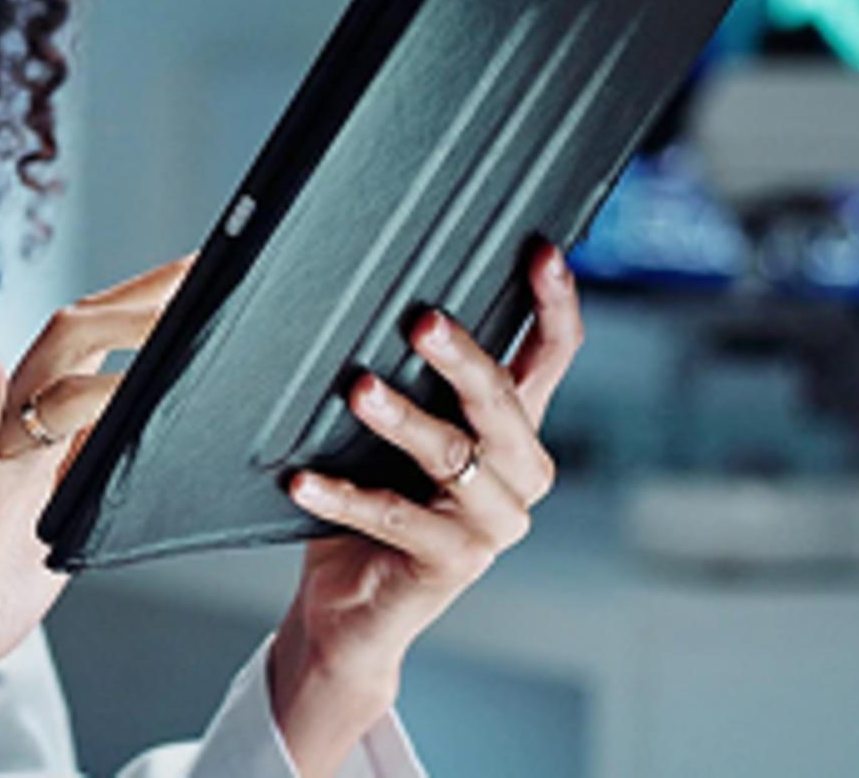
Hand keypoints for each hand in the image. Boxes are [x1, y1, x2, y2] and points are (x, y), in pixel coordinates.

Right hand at [0, 255, 192, 775]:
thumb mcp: (61, 530)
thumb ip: (89, 481)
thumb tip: (141, 443)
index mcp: (38, 442)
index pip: (94, 356)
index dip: (140, 316)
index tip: (193, 284)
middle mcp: (9, 436)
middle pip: (70, 342)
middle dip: (134, 301)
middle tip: (193, 268)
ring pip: (34, 378)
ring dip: (91, 336)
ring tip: (151, 311)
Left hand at [268, 245, 583, 776]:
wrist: (354, 607)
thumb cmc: (375, 503)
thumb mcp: (400, 432)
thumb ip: (412, 378)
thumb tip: (383, 295)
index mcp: (515, 430)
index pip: (553, 356)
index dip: (555, 303)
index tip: (541, 250)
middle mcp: (519, 474)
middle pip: (503, 403)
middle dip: (463, 359)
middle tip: (421, 323)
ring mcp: (492, 524)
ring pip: (453, 457)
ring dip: (402, 421)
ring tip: (358, 391)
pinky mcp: (453, 563)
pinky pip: (395, 519)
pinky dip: (345, 496)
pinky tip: (303, 478)